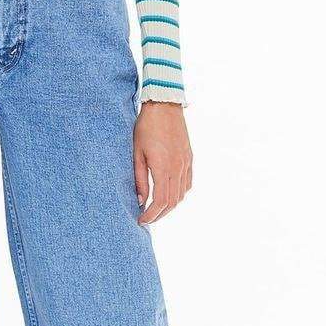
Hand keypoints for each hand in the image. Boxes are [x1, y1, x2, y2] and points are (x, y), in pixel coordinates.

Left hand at [133, 101, 192, 224]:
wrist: (164, 105)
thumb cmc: (146, 127)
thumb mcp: (137, 154)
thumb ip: (139, 179)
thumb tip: (141, 201)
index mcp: (163, 167)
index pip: (160, 201)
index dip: (151, 215)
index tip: (141, 220)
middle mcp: (178, 168)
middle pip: (172, 202)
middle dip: (159, 215)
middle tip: (146, 219)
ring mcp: (186, 163)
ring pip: (181, 195)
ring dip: (169, 207)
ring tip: (156, 210)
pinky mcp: (189, 158)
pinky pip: (187, 183)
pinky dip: (179, 195)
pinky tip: (169, 196)